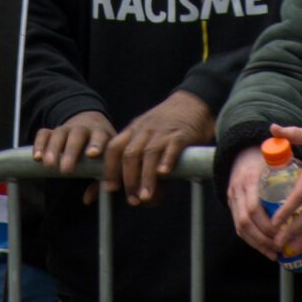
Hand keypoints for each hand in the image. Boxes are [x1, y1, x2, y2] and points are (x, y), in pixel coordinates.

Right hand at [31, 109, 114, 198]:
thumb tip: (87, 199)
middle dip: (70, 152)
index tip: (92, 154)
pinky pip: (44, 134)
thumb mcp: (106, 160)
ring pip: (59, 134)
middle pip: (77, 136)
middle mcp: (83, 129)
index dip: (96, 144)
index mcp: (101, 134)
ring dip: (53, 149)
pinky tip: (37, 158)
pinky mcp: (53, 130)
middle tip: (65, 169)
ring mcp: (67, 128)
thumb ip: (100, 179)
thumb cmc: (101, 147)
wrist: (91, 122)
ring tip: (48, 165)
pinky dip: (39, 144)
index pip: (100, 137)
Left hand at [104, 90, 214, 205]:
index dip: (109, 169)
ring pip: (149, 154)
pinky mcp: (182, 134)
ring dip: (146, 177)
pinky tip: (164, 173)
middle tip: (133, 200)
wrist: (193, 102)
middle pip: (130, 154)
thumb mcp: (150, 138)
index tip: (109, 189)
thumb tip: (146, 198)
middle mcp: (145, 130)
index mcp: (134, 131)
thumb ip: (146, 165)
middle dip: (128, 180)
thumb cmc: (169, 126)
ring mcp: (163, 131)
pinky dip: (166, 160)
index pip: (114, 149)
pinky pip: (172, 146)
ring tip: (146, 196)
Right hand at [226, 144, 277, 257]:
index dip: (267, 224)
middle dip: (263, 238)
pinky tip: (265, 249)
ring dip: (257, 244)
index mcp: (250, 178)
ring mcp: (233, 198)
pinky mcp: (232, 205)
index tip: (283, 232)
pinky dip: (252, 241)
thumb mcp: (277, 158)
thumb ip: (291, 167)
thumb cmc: (266, 156)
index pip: (253, 208)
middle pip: (246, 221)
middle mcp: (238, 189)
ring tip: (274, 253)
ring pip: (240, 227)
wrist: (242, 151)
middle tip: (281, 246)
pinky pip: (238, 228)